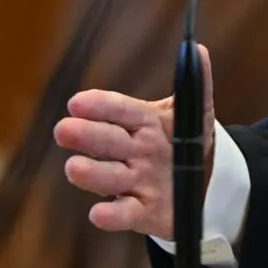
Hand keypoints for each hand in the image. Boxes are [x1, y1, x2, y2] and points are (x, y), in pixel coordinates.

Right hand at [53, 44, 213, 239]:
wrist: (204, 184)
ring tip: (73, 167)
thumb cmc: (189, 141)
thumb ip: (197, 85)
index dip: (100, 106)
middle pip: (107, 141)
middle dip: (86, 135)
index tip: (78, 102)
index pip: (119, 109)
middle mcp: (133, 152)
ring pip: (109, 177)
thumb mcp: (195, 114)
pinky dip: (111, 217)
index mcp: (143, 122)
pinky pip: (124, 214)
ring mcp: (135, 182)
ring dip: (91, 173)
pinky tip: (97, 214)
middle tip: (64, 130)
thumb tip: (198, 50)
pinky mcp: (142, 212)